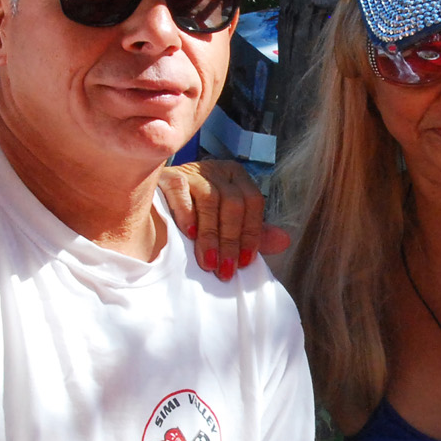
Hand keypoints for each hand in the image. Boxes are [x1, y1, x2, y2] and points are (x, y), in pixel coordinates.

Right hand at [159, 160, 290, 280]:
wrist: (155, 207)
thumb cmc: (197, 219)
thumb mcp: (228, 226)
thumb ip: (254, 234)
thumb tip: (285, 241)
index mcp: (237, 178)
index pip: (253, 202)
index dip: (251, 234)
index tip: (244, 263)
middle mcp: (218, 170)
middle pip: (233, 203)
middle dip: (230, 241)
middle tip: (224, 270)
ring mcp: (193, 170)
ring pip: (210, 199)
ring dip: (210, 236)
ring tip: (208, 262)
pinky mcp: (169, 175)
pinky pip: (181, 191)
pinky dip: (187, 213)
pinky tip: (188, 234)